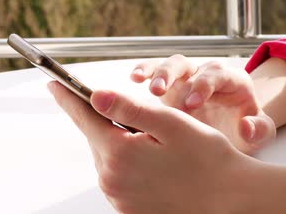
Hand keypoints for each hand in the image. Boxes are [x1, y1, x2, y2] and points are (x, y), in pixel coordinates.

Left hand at [48, 81, 258, 213]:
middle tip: (139, 119)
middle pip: (96, 137)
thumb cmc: (208, 160)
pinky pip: (117, 176)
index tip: (55, 84)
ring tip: (156, 144)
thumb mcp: (170, 124)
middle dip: (108, 121)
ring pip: (108, 156)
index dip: (68, 97)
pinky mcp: (128, 208)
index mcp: (119, 155)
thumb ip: (129, 108)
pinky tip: (155, 163)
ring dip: (120, 143)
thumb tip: (95, 95)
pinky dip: (128, 163)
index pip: (84, 117)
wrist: (231, 200)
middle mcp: (112, 180)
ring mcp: (119, 198)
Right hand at [131, 55, 275, 153]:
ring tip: (141, 84)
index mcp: (232, 81)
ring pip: (170, 65)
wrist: (234, 129)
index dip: (203, 86)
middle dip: (173, 76)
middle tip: (159, 92)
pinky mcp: (170, 85)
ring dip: (155, 73)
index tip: (191, 104)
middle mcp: (207, 74)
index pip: (216, 76)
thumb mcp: (260, 134)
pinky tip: (133, 78)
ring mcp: (187, 78)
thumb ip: (259, 130)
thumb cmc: (245, 130)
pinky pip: (155, 71)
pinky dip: (144, 71)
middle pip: (189, 65)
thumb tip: (245, 126)